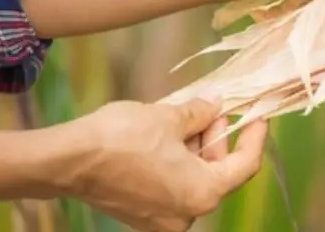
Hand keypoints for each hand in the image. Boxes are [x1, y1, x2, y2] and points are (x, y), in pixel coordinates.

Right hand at [65, 98, 266, 231]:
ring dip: (196, 146)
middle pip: (218, 172)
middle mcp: (186, 215)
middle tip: (213, 107)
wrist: (67, 160)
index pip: (245, 165)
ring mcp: (162, 219)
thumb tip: (216, 104)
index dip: (254, 135)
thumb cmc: (122, 138)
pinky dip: (177, 161)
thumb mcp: (170, 117)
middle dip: (218, 137)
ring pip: (194, 177)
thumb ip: (201, 113)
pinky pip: (172, 185)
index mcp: (202, 194)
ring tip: (188, 114)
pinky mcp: (142, 214)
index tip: (258, 113)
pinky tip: (169, 134)